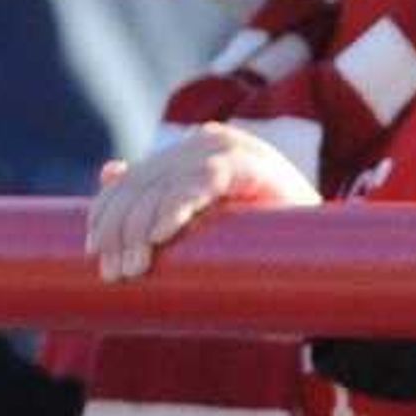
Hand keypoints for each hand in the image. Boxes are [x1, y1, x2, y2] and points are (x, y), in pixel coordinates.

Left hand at [84, 124, 317, 281]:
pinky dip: (178, 207)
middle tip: (116, 274)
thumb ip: (163, 192)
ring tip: (136, 268)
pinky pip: (202, 183)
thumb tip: (110, 169)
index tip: (93, 250)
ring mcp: (231, 148)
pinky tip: (162, 235)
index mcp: (191, 152)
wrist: (322, 247)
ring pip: (164, 187)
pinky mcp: (253, 164)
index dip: (105, 212)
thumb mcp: (204, 214)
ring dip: (142, 230)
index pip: (131, 179)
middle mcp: (206, 142)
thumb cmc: (260, 238)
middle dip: (121, 231)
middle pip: (141, 184)